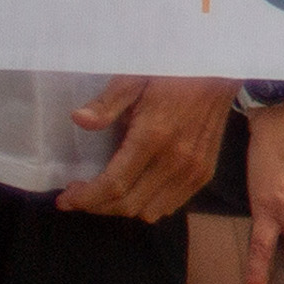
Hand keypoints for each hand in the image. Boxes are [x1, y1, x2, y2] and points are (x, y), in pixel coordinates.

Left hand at [56, 75, 233, 223]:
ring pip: (150, 211)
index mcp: (153, 136)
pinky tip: (136, 188)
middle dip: (97, 206)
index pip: (114, 185)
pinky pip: (172, 205)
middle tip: (79, 195)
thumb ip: (107, 103)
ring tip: (106, 192)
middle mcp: (176, 159)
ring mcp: (194, 169)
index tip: (65, 198)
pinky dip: (148, 204)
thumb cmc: (171, 73)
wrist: (218, 71)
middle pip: (128, 204)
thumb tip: (79, 120)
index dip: (85, 198)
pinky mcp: (205, 172)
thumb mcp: (133, 78)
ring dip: (122, 208)